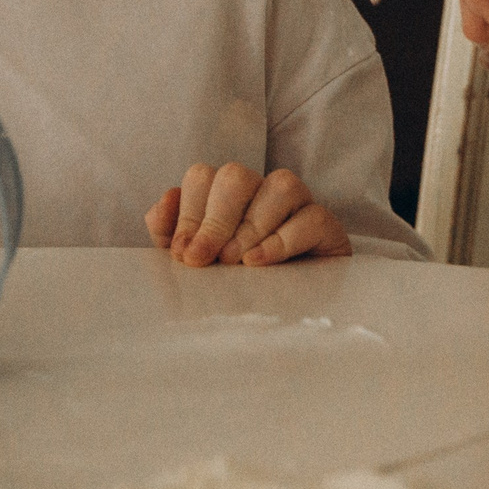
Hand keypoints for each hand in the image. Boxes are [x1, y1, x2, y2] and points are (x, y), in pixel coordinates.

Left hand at [145, 163, 353, 266]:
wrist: (286, 313)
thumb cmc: (235, 282)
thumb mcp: (195, 261)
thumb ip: (171, 233)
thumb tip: (163, 204)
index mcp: (225, 196)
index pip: (202, 178)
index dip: (188, 213)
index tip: (183, 254)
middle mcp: (260, 192)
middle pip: (235, 176)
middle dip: (215, 219)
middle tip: (206, 259)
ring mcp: (298, 204)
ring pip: (280, 184)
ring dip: (251, 225)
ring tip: (237, 262)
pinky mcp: (325, 226)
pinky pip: (311, 216)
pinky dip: (282, 239)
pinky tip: (259, 263)